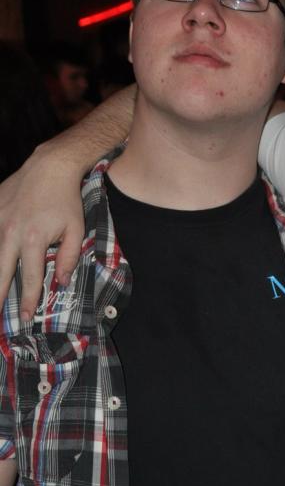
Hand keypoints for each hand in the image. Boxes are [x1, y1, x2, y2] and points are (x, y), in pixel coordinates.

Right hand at [0, 145, 84, 319]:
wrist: (48, 168)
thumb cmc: (65, 201)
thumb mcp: (76, 230)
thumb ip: (69, 257)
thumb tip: (61, 282)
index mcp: (34, 239)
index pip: (29, 277)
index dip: (27, 299)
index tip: (24, 317)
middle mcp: (10, 232)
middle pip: (0, 271)